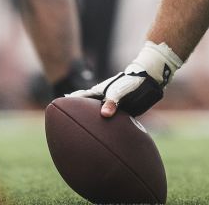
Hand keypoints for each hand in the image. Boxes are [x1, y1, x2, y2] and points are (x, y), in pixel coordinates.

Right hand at [67, 41, 182, 116]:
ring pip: (100, 111)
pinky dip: (107, 122)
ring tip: (85, 123)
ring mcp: (114, 102)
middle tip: (67, 113)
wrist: (148, 78)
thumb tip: (104, 115)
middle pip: (89, 104)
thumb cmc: (131, 81)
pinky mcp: (123, 108)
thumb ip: (112, 103)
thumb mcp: (120, 92)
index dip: (72, 99)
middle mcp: (105, 97)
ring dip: (93, 116)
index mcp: (101, 91)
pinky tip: (107, 130)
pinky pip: (112, 118)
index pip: (83, 96)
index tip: (59, 101)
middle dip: (79, 108)